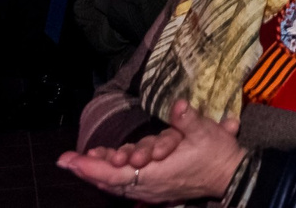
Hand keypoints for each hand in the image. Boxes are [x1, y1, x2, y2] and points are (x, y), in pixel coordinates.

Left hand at [58, 98, 243, 201]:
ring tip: (80, 162)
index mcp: (157, 172)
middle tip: (65, 161)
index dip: (91, 167)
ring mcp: (150, 189)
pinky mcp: (154, 188)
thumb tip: (178, 104)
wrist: (230, 174)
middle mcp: (148, 184)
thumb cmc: (217, 153)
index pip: (115, 173)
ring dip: (97, 173)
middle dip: (86, 170)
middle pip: (109, 181)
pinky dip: (110, 178)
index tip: (70, 159)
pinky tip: (103, 170)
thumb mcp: (207, 133)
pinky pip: (125, 185)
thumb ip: (188, 119)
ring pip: (115, 184)